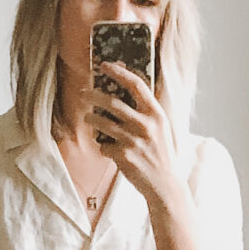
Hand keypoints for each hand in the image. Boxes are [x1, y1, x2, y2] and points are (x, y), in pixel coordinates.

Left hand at [92, 63, 183, 206]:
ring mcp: (133, 140)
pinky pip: (104, 146)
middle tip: (83, 92)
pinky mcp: (123, 155)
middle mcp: (145, 124)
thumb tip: (125, 92)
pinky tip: (109, 150)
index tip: (105, 65)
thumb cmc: (160, 154)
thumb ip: (146, 112)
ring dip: (91, 118)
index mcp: (156, 114)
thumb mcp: (161, 129)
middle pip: (112, 101)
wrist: (165, 184)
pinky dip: (103, 147)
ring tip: (88, 117)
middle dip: (93, 95)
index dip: (119, 72)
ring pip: (102, 122)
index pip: (136, 85)